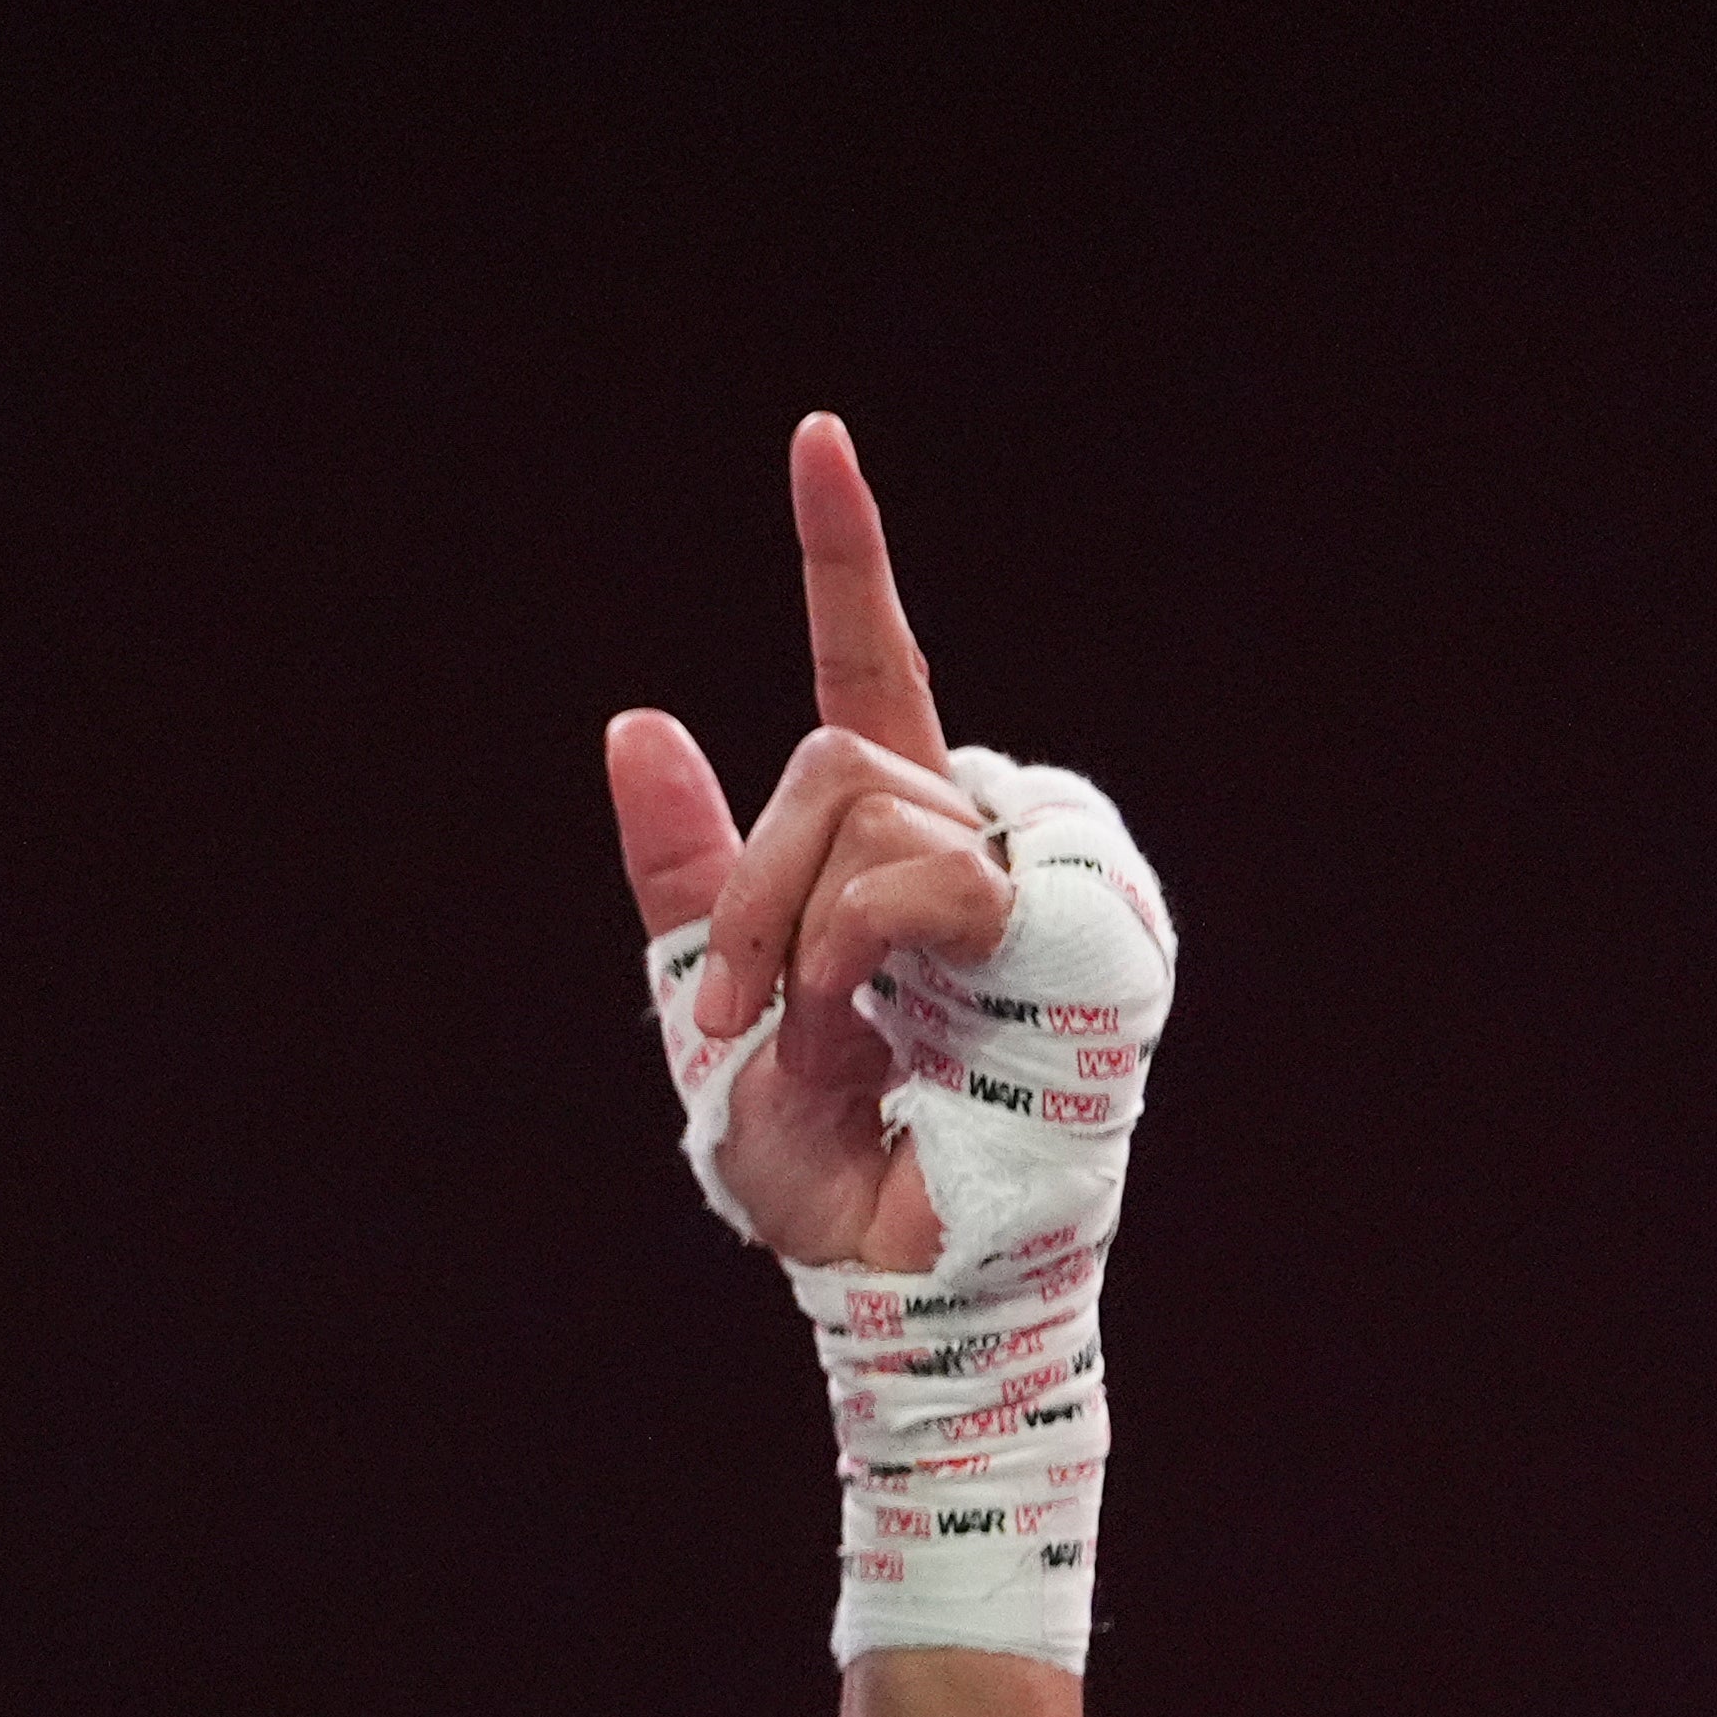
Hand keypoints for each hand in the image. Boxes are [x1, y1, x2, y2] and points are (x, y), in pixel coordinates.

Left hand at [604, 415, 1003, 1270]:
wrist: (889, 1278)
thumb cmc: (826, 1164)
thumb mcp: (720, 1003)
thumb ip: (690, 872)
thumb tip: (637, 718)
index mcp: (897, 843)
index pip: (866, 674)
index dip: (842, 557)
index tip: (815, 438)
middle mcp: (980, 834)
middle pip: (829, 757)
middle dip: (751, 887)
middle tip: (744, 1013)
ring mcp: (1038, 877)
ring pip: (864, 806)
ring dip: (797, 932)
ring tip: (819, 1037)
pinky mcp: (1079, 935)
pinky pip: (922, 871)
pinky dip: (859, 945)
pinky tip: (878, 1022)